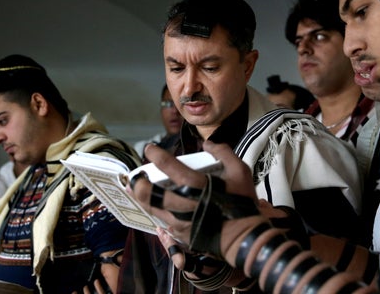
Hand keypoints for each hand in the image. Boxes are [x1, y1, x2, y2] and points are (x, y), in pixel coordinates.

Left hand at [126, 140, 268, 264]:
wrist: (243, 236)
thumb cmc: (241, 202)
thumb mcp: (240, 171)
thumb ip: (223, 152)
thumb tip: (208, 143)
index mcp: (195, 185)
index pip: (169, 166)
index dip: (155, 155)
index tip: (149, 149)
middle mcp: (182, 203)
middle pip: (151, 193)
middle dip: (139, 183)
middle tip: (136, 177)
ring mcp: (179, 221)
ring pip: (152, 209)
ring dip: (142, 198)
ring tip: (135, 191)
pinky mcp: (181, 234)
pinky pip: (162, 221)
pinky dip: (155, 212)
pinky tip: (153, 207)